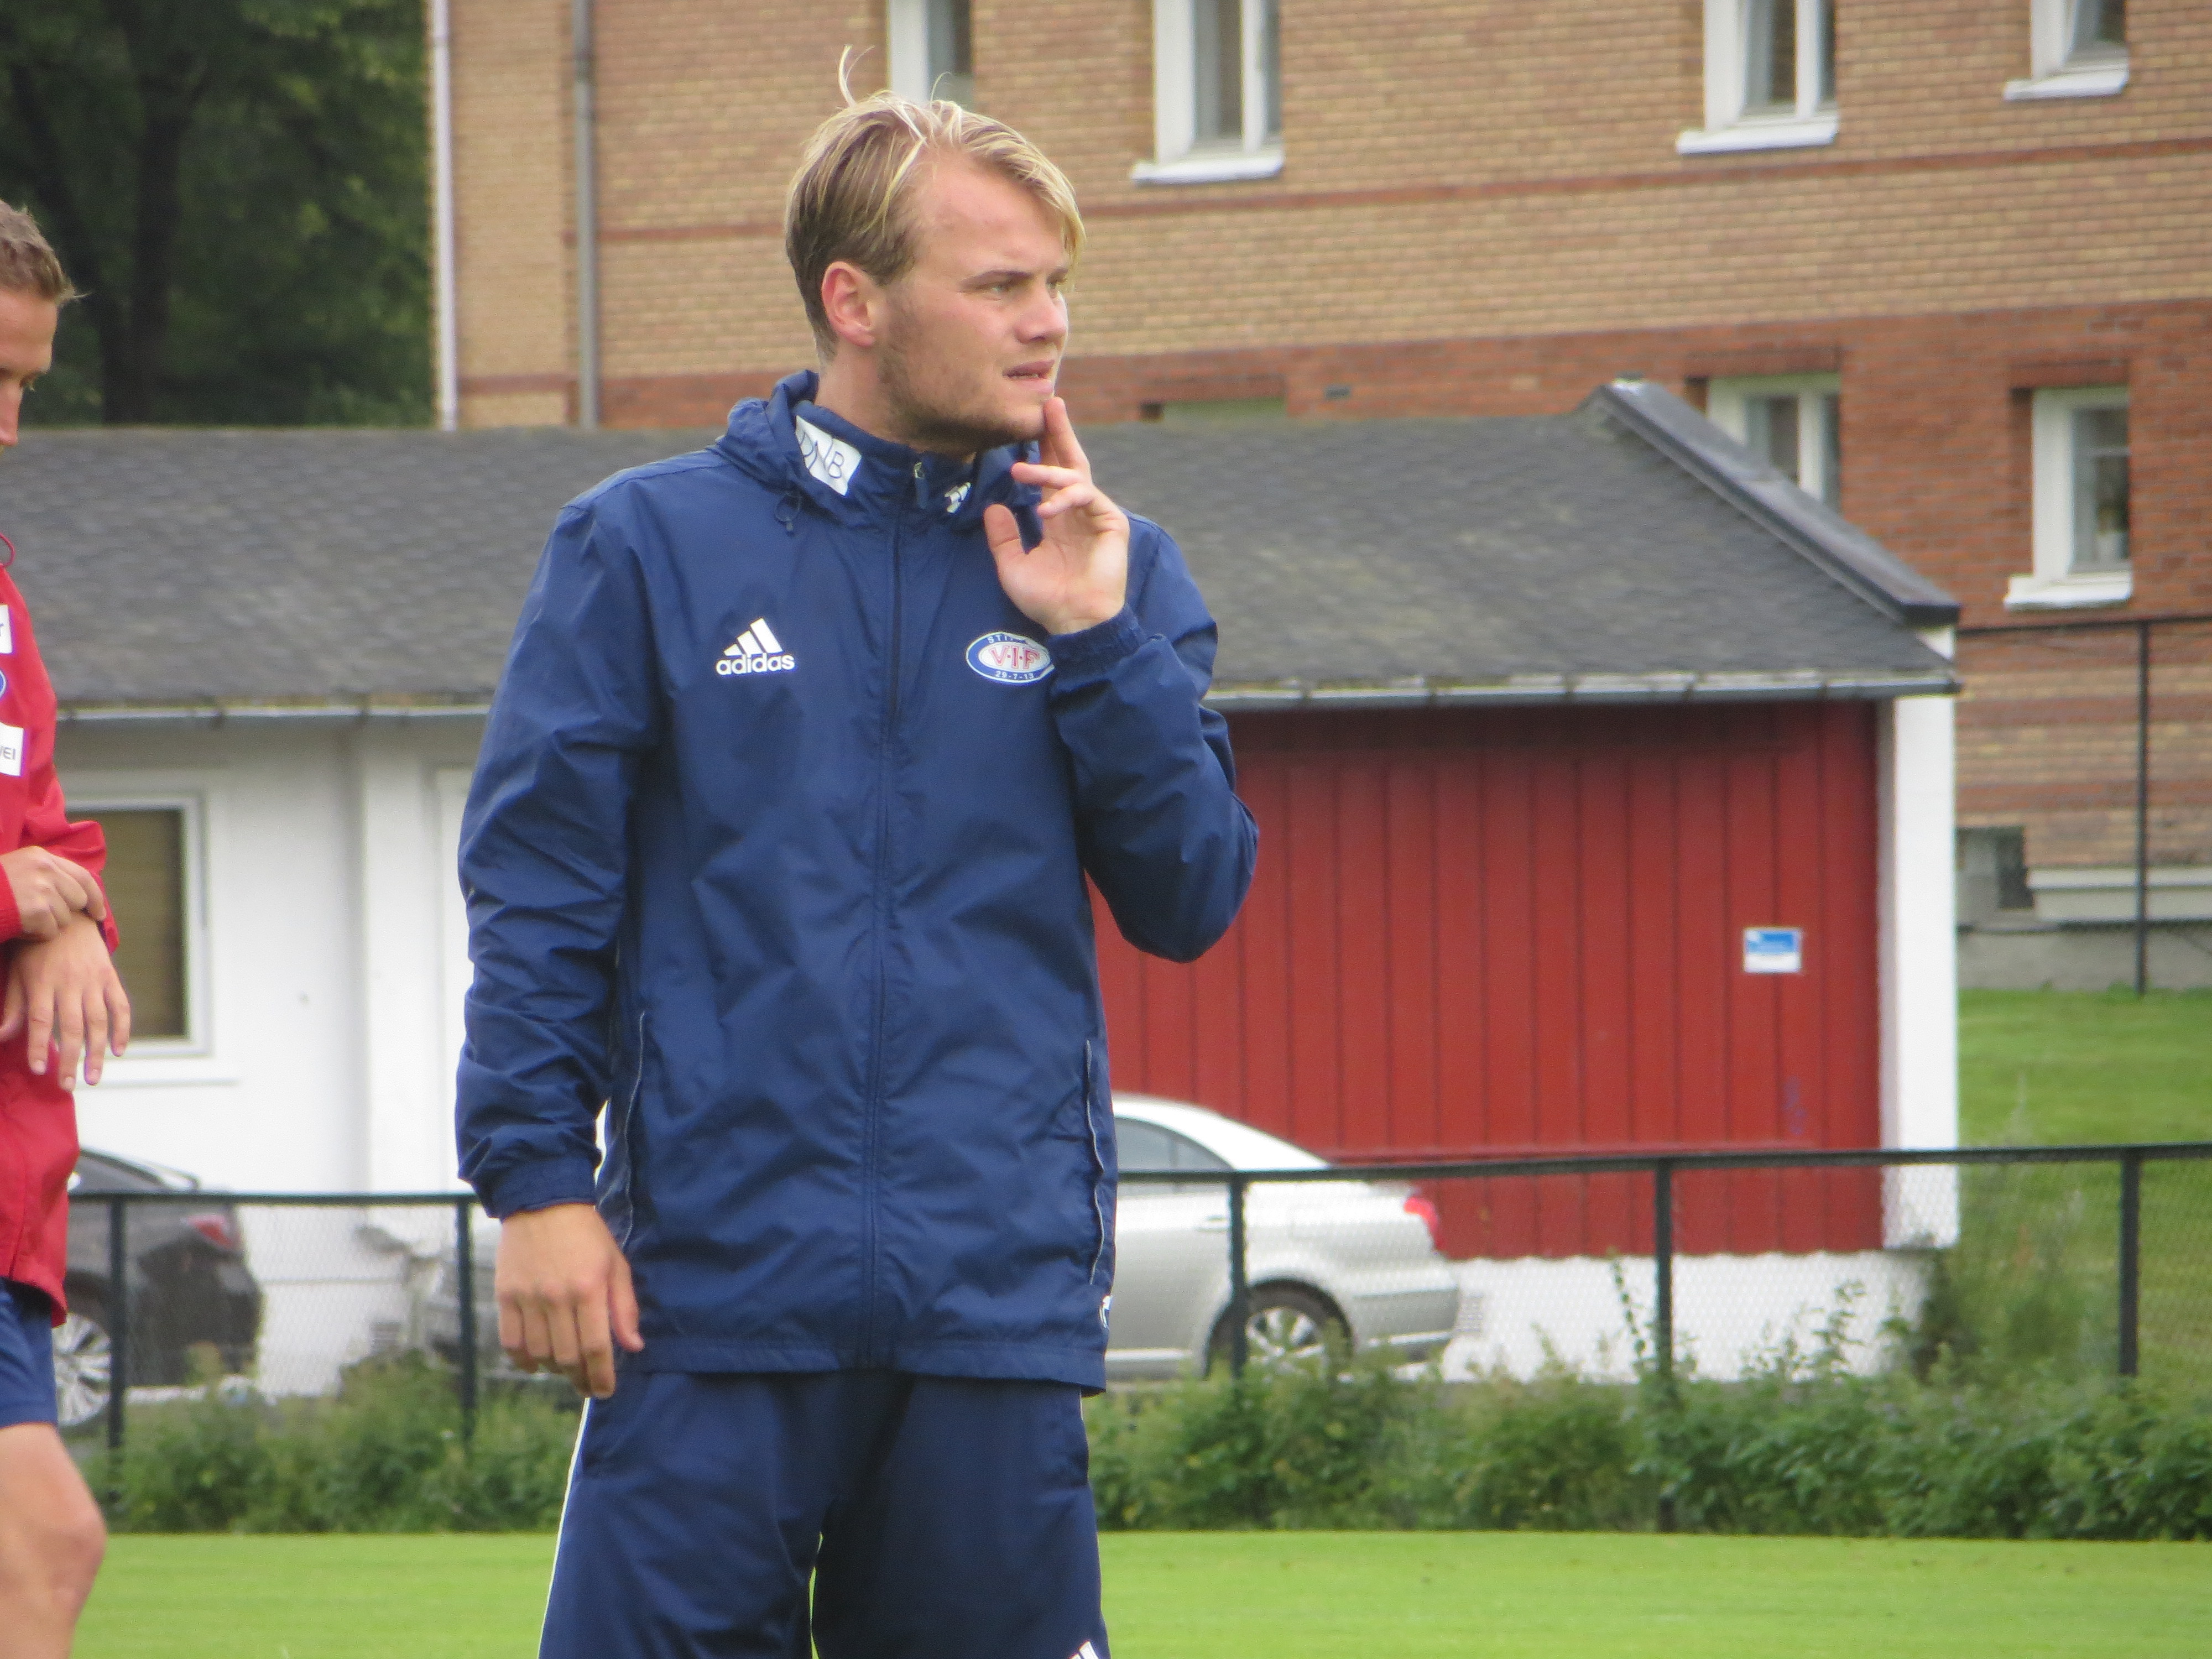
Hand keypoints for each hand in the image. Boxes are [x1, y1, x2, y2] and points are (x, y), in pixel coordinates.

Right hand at [0, 848, 105, 939]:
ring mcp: (41, 889)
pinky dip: (36, 936)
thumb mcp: (17, 871)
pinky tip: (18, 928)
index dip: (95, 898)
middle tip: (42, 918)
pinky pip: (51, 933)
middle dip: (65, 913)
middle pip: (77, 900)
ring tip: (22, 918)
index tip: (99, 913)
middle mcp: (45, 870)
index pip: (83, 877)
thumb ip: (46, 875)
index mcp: (41, 857)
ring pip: (65, 919)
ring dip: (46, 925)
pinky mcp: (36, 911)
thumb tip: (80, 893)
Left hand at [0, 912, 128, 1087]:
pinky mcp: (110, 978)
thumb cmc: (36, 947)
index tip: (38, 1069)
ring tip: (92, 1078)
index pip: (40, 1020)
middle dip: (70, 1060)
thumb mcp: (18, 972)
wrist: (68, 915)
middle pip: (72, 1028)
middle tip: (67, 1086)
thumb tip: (3, 1037)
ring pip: (98, 1022)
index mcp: (42, 982)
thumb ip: (15, 1006)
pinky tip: (118, 1050)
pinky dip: (123, 1030)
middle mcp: (70, 983)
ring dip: (97, 1053)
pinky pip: (121, 1007)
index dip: (39, 1046)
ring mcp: (93, 981)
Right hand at [494, 1202, 642, 1397]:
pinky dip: (523, 1360)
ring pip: (539, 1354)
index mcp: (589, 1289)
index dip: (601, 1376)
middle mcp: (557, 1297)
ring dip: (554, 1370)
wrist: (544, 1203)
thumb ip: (625, 1307)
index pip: (596, 1347)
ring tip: (565, 1370)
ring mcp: (528, 1297)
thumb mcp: (616, 1265)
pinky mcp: (505, 1295)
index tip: (604, 1391)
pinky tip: (535, 1364)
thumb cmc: (588, 1236)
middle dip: (579, 1379)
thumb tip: (632, 1347)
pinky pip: (511, 1342)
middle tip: (586, 1387)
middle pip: (566, 1357)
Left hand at [984, 397, 1128, 637]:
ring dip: (1048, 470)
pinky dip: (1066, 499)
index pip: (1051, 475)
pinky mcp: (1111, 522)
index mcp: (1058, 519)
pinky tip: (1046, 510)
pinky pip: (1088, 497)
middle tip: (1050, 402)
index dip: (1043, 448)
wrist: (1074, 622)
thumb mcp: (1012, 566)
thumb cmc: (1047, 599)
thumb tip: (994, 508)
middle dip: (1060, 432)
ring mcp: (1096, 516)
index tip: (1031, 422)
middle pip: (1070, 462)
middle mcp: (1077, 512)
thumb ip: (1003, 538)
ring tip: (1021, 472)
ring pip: (1075, 477)